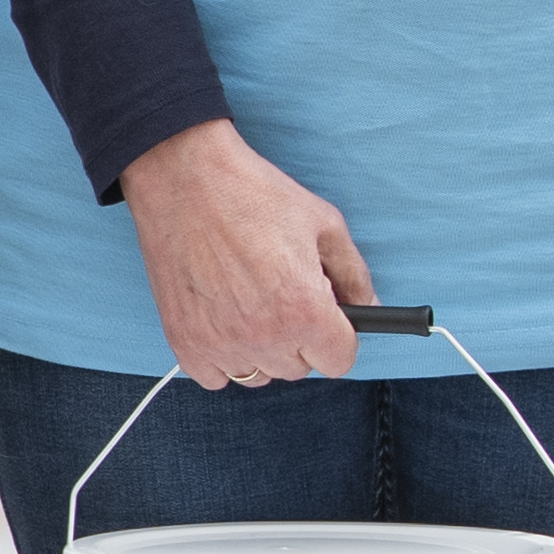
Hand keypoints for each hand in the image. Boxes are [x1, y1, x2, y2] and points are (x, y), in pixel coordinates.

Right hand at [124, 120, 368, 386]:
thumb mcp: (323, 224)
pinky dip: (222, 356)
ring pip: (258, 376)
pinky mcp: (185, 342)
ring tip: (248, 303)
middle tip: (281, 295)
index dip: (338, 336)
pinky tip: (221, 316)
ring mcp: (221, 343)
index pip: (340, 361)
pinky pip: (216, 377)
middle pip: (299, 369)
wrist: (183, 176)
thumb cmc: (254, 194)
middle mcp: (264, 335)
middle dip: (299, 339)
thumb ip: (354, 275)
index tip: (326, 317)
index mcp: (305, 309)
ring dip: (261, 351)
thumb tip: (370, 309)